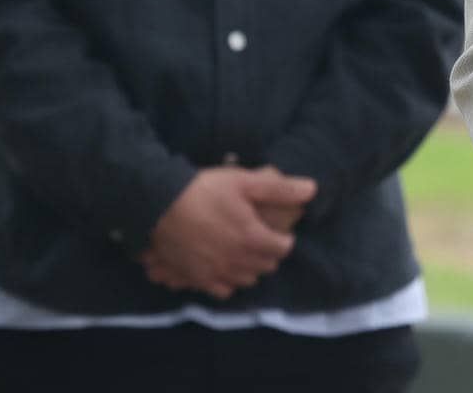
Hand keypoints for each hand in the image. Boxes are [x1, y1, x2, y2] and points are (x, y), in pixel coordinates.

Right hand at [140, 166, 315, 298]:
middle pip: (266, 266)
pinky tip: (224, 267)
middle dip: (269, 253)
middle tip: (262, 238)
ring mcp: (216, 273)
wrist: (159, 204)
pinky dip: (228, 282)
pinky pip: (221, 290)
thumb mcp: (245, 182)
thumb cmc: (206, 190)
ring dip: (251, 268)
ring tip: (245, 252)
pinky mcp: (197, 279)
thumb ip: (280, 189)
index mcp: (254, 240)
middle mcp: (238, 262)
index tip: (277, 229)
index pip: (283, 249)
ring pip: (246, 280)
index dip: (283, 238)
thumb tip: (313, 189)